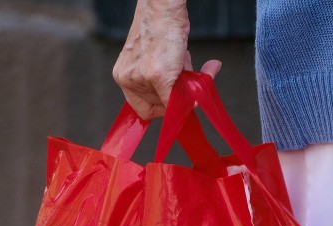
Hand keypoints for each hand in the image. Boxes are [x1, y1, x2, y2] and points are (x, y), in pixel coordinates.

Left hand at [113, 0, 220, 119]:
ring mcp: (141, 78)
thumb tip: (186, 101)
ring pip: (169, 102)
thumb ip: (164, 82)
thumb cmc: (161, 27)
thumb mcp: (156, 58)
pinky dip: (194, 94)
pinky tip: (208, 71)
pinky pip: (175, 100)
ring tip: (192, 65)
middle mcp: (128, 78)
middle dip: (178, 95)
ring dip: (189, 87)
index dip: (162, 107)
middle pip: (158, 106)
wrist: (164, 6)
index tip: (177, 100)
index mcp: (124, 75)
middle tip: (191, 79)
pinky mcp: (157, 75)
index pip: (142, 107)